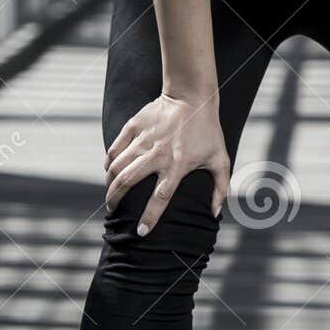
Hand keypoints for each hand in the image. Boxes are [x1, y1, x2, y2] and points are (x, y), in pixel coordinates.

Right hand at [104, 92, 230, 234]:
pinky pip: (114, 150)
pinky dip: (109, 163)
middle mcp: (157, 154)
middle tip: (112, 212)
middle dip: (115, 201)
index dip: (150, 217)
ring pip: (117, 167)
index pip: (160, 198)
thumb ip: (221, 188)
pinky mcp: (134, 127)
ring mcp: (143, 140)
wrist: (192, 97)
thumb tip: (215, 214)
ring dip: (110, 185)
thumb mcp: (220, 159)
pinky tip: (109, 172)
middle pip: (128, 182)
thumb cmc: (208, 130)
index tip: (141, 232)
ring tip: (110, 195)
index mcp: (178, 165)